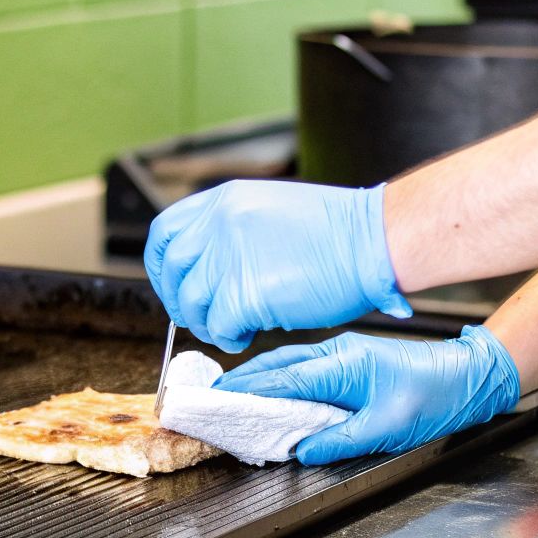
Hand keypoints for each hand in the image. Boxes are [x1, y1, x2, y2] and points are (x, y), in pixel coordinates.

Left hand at [143, 180, 411, 352]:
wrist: (374, 241)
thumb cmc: (338, 233)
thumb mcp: (271, 210)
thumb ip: (233, 231)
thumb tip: (208, 266)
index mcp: (224, 200)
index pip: (164, 232)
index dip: (163, 267)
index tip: (174, 285)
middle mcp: (220, 223)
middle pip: (173, 271)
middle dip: (181, 301)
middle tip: (204, 317)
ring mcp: (230, 257)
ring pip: (191, 303)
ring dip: (207, 323)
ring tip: (233, 327)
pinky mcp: (246, 293)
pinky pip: (218, 325)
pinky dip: (228, 337)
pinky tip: (247, 335)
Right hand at [214, 326, 520, 464]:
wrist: (468, 376)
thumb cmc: (435, 398)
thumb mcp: (388, 429)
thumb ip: (340, 440)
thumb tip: (302, 452)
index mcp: (343, 366)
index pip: (282, 380)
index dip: (246, 392)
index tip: (217, 402)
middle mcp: (337, 352)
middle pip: (276, 366)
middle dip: (241, 383)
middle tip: (210, 400)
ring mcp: (341, 353)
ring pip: (287, 364)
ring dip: (258, 380)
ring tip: (230, 398)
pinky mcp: (348, 360)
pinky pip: (303, 367)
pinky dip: (279, 379)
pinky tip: (270, 392)